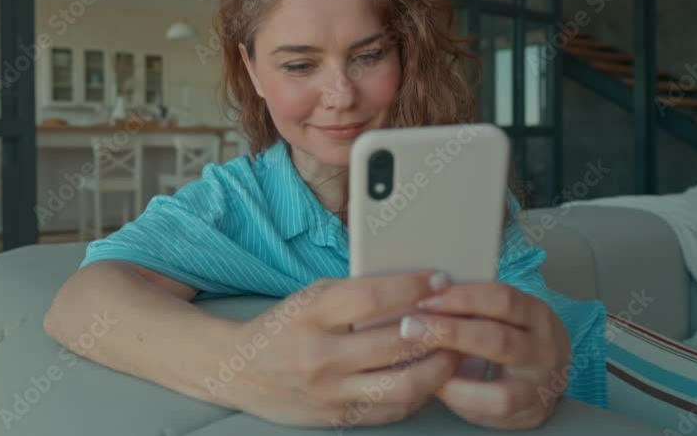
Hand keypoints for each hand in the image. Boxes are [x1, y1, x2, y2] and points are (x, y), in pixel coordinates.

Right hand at [222, 271, 463, 427]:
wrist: (239, 370)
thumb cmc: (282, 327)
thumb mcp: (310, 297)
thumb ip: (355, 294)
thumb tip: (412, 288)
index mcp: (313, 314)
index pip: (372, 297)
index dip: (412, 286)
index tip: (438, 279)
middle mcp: (321, 355)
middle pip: (395, 344)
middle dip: (437, 330)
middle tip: (458, 318)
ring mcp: (330, 391)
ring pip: (402, 386)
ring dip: (437, 369)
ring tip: (453, 353)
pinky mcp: (338, 418)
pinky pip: (391, 410)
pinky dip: (418, 394)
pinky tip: (428, 378)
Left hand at [401, 282, 570, 429]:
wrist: (545, 380)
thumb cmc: (510, 339)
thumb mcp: (501, 315)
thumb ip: (471, 306)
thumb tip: (422, 291)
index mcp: (535, 313)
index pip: (500, 298)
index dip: (460, 297)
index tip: (424, 298)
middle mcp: (544, 348)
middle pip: (497, 338)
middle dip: (449, 331)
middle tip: (410, 326)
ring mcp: (540, 383)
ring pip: (498, 383)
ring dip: (453, 371)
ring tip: (421, 360)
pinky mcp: (531, 410)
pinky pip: (494, 406)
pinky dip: (462, 395)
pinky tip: (438, 385)